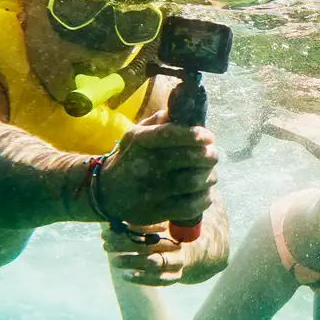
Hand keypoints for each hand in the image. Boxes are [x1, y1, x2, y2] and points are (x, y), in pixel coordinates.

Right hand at [96, 112, 215, 226]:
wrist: (106, 192)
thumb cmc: (130, 158)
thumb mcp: (136, 134)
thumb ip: (160, 121)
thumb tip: (185, 109)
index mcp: (141, 142)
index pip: (172, 135)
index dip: (195, 135)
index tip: (208, 137)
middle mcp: (146, 165)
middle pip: (190, 158)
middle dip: (209, 155)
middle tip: (212, 155)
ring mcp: (152, 190)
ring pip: (194, 182)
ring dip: (209, 177)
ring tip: (210, 174)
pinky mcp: (158, 211)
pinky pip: (191, 206)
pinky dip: (204, 198)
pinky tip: (204, 192)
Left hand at [102, 222, 226, 286]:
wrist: (192, 249)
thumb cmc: (170, 228)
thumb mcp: (163, 216)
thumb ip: (148, 210)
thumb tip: (121, 195)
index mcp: (175, 226)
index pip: (154, 225)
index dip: (135, 226)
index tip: (116, 224)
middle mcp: (178, 243)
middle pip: (150, 244)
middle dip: (125, 243)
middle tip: (105, 241)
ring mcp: (178, 262)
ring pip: (153, 263)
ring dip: (131, 261)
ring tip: (113, 260)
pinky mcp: (174, 277)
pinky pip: (159, 281)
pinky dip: (142, 279)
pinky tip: (126, 275)